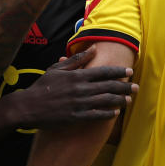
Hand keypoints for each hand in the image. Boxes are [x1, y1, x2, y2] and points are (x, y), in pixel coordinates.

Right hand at [16, 48, 136, 127]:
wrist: (28, 107)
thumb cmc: (43, 86)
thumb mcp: (57, 69)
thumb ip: (77, 59)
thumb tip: (93, 48)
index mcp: (77, 76)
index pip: (103, 72)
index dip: (118, 71)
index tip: (130, 71)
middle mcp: (80, 89)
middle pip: (108, 86)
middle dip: (124, 86)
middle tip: (136, 87)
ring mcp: (79, 104)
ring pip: (105, 101)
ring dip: (119, 100)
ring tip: (129, 100)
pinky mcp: (75, 117)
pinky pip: (96, 115)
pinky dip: (107, 114)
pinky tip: (115, 113)